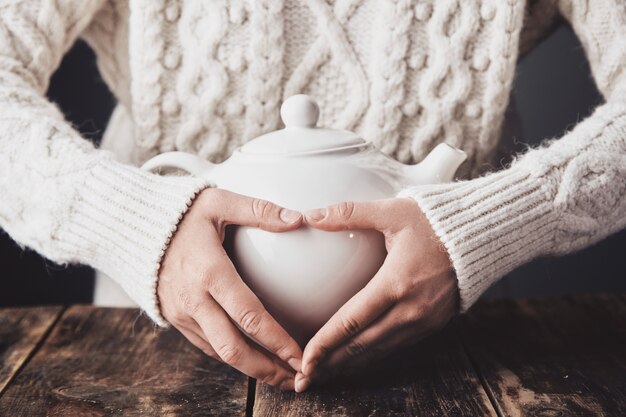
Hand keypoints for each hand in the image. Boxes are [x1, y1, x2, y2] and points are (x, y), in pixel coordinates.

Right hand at [158, 188, 303, 389]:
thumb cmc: (179, 212)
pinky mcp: (175, 318)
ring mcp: (182, 313)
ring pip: (220, 353)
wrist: (129, 225)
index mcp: (209, 272)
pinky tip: (253, 359)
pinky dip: (231, 357)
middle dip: (267, 370)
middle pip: (234, 349)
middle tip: (296, 379)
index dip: (277, 341)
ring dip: (251, 369)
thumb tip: (298, 218)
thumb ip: (259, 210)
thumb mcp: (219, 201)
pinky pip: (206, 345)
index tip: (301, 356)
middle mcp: (194, 299)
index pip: (249, 316)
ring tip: (281, 376)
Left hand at [296, 198, 457, 391]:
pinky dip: (371, 357)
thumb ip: (349, 213)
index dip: (325, 343)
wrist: (479, 236)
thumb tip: (311, 215)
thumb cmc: (433, 221)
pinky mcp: (432, 324)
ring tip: (324, 375)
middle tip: (305, 377)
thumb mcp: (391, 211)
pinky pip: (395, 347)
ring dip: (349, 365)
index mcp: (396, 283)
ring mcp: (423, 321)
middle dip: (331, 364)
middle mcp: (411, 310)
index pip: (351, 321)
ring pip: (378, 351)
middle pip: (361, 345)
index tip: (305, 359)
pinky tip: (354, 360)